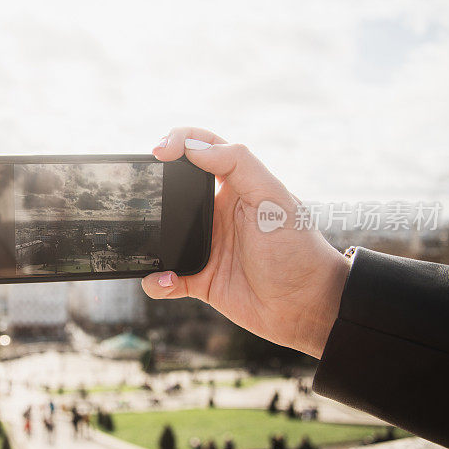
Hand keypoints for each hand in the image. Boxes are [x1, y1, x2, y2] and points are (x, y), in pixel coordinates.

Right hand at [142, 128, 349, 358]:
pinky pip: (167, 278)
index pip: (201, 148)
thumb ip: (238, 164)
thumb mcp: (273, 197)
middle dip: (153, 187)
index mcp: (236, 185)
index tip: (159, 150)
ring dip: (150, 239)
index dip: (178, 140)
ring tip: (145, 240)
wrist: (308, 307)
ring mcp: (206, 245)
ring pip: (163, 235)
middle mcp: (216, 212)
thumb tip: (193, 147)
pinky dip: (158, 281)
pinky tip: (164, 280)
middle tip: (140, 192)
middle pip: (172, 188)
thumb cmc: (298, 249)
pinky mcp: (200, 279)